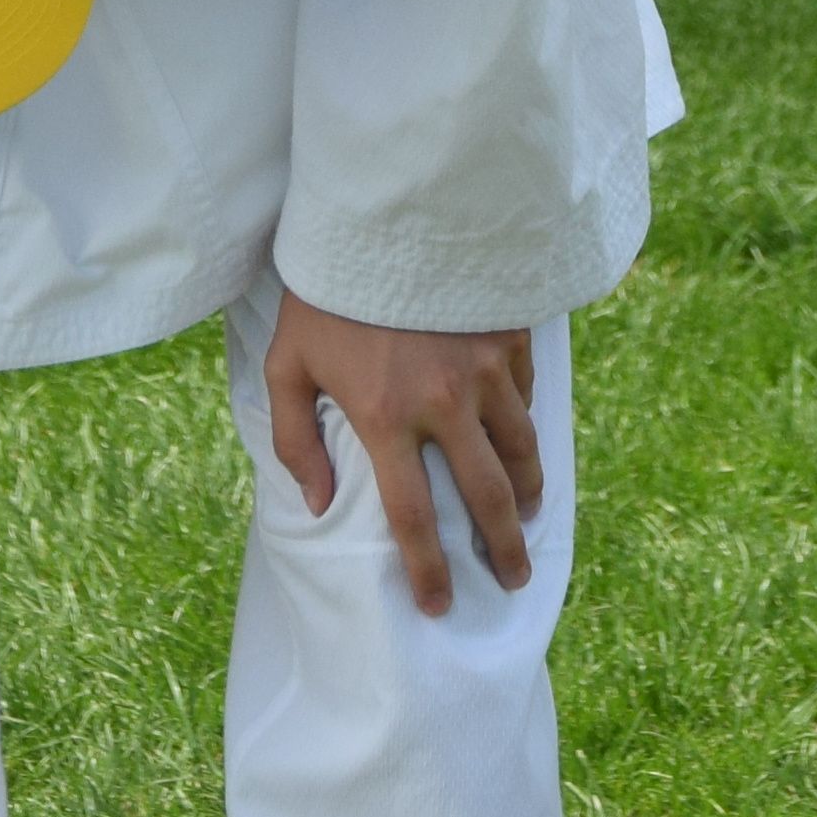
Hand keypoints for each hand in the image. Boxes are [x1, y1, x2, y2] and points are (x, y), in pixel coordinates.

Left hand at [257, 287, 540, 617]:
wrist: (379, 211)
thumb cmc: (325, 292)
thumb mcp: (289, 362)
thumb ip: (297, 439)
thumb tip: (319, 505)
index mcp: (384, 414)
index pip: (412, 515)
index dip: (427, 569)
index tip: (438, 605)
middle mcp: (442, 400)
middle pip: (487, 496)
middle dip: (503, 548)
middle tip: (512, 578)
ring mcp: (483, 367)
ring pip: (520, 449)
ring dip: (527, 493)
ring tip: (526, 518)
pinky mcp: (507, 333)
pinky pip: (525, 394)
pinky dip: (524, 424)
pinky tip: (518, 439)